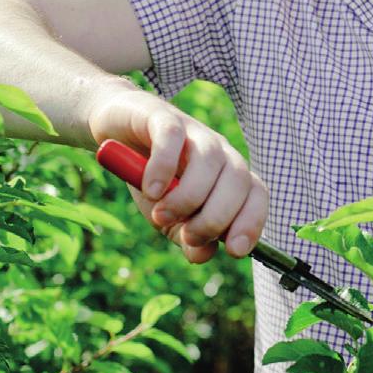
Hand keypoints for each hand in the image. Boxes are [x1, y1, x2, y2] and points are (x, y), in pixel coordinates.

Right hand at [87, 85, 267, 263]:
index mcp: (228, 176)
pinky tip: (151, 189)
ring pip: (209, 160)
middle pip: (239, 179)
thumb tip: (203, 255)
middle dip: (216, 217)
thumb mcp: (170, 217)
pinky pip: (172, 139)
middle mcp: (219, 151)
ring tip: (161, 215)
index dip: (252, 222)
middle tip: (187, 234)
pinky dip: (163, 167)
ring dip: (188, 197)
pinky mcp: (162, 117)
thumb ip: (188, 237)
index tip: (234, 250)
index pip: (256, 195)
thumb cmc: (152, 180)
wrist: (115, 135)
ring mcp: (193, 131)